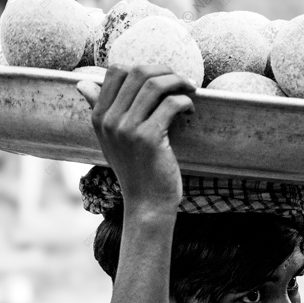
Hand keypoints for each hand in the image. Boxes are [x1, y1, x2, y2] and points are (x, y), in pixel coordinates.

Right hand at [76, 64, 195, 216]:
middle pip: (137, 72)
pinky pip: (170, 105)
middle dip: (166, 71)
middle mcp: (109, 120)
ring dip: (179, 83)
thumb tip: (83, 82)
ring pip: (155, 85)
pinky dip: (185, 102)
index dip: (144, 68)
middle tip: (183, 82)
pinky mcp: (149, 139)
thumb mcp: (112, 139)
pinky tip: (190, 110)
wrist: (146, 203)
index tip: (163, 78)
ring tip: (190, 92)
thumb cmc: (136, 170)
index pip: (116, 71)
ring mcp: (127, 129)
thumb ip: (101, 110)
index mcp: (98, 116)